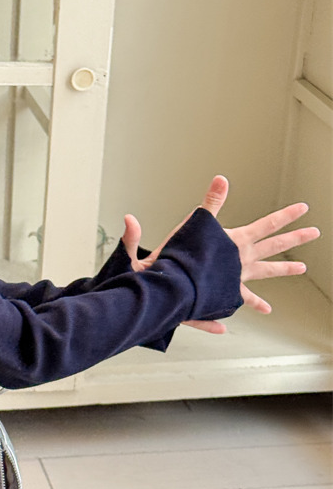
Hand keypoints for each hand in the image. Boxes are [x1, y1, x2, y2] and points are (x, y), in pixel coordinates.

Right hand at [121, 175, 320, 333]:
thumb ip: (211, 201)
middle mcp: (242, 260)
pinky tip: (266, 309)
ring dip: (284, 269)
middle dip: (295, 238)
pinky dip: (254, 304)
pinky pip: (244, 299)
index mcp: (236, 242)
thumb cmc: (180, 256)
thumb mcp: (196, 223)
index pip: (267, 225)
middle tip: (314, 232)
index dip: (286, 215)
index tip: (303, 208)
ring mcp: (237, 278)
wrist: (174, 286)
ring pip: (266, 272)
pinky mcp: (227, 294)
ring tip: (300, 268)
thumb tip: (222, 179)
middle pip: (274, 247)